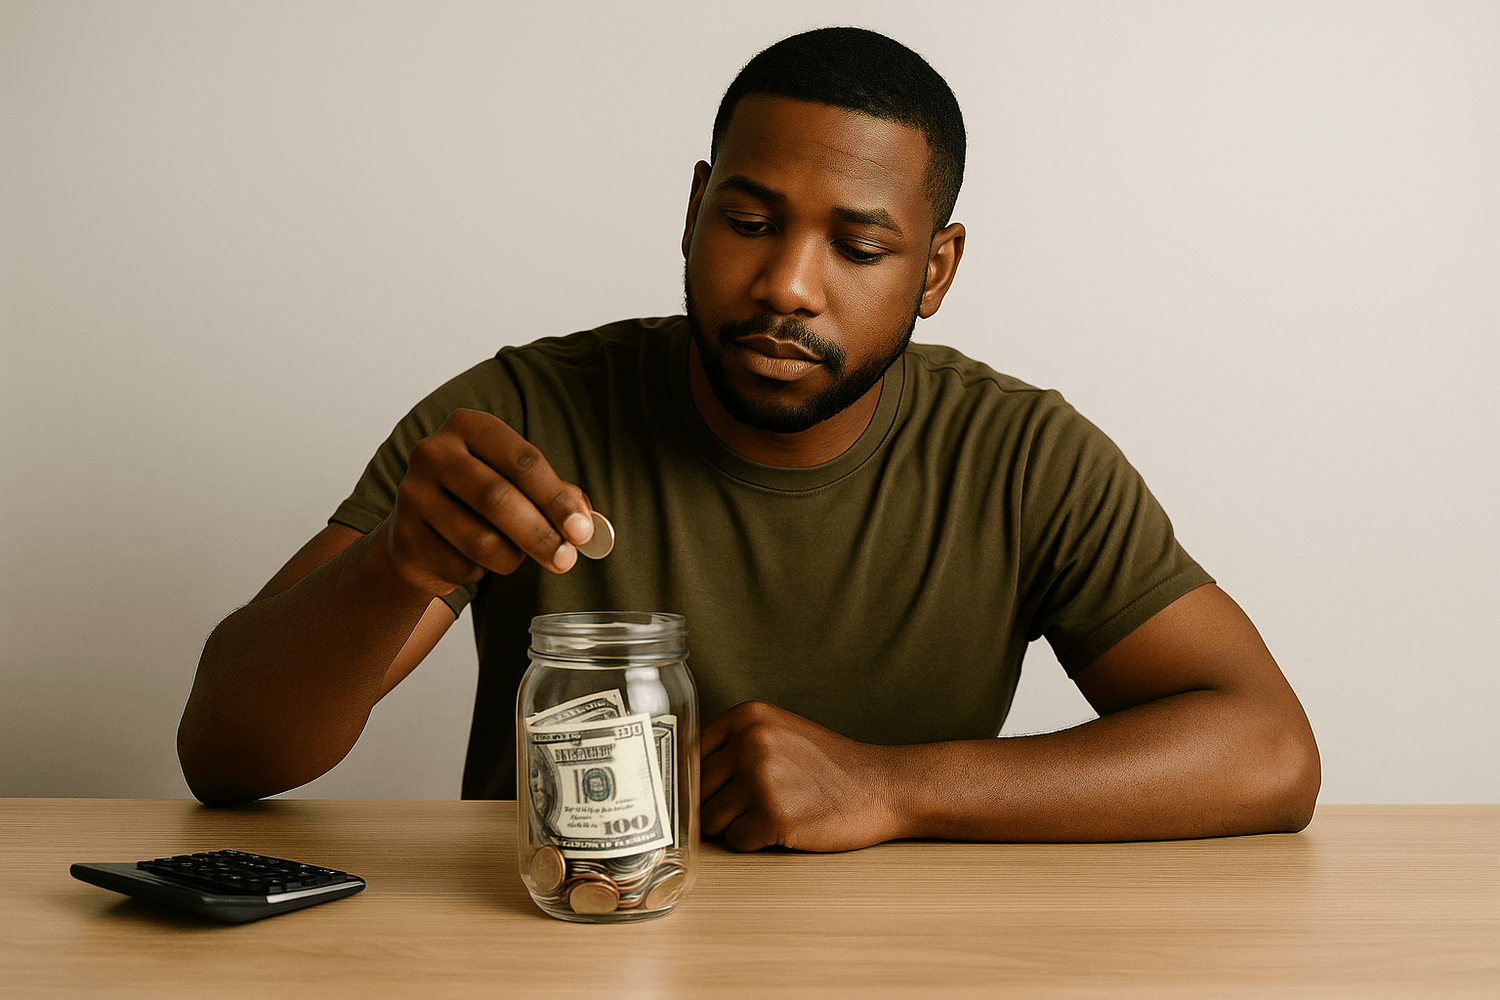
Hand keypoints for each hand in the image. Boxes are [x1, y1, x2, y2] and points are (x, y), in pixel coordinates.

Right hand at [376, 408, 595, 596]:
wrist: (421, 534)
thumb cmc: (480, 502)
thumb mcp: (521, 487)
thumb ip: (557, 496)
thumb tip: (584, 523)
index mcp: (470, 426)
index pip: (522, 460)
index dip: (556, 498)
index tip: (582, 530)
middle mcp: (434, 452)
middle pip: (498, 498)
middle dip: (540, 534)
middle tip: (566, 559)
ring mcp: (413, 493)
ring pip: (481, 540)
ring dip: (513, 559)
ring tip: (518, 557)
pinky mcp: (404, 536)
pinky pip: (460, 565)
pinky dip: (481, 572)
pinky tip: (475, 561)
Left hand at [699, 701, 903, 852]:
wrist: (881, 786)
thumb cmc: (827, 766)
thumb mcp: (778, 732)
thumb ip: (732, 744)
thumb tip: (678, 776)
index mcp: (748, 716)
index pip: (690, 754)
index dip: (698, 779)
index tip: (710, 790)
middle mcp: (751, 741)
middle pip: (697, 789)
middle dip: (720, 804)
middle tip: (756, 803)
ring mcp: (761, 778)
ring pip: (711, 819)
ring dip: (736, 824)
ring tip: (772, 811)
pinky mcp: (773, 816)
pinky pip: (736, 840)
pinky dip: (755, 841)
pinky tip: (783, 825)